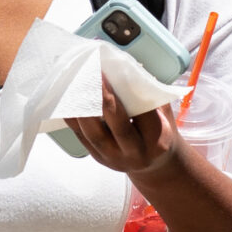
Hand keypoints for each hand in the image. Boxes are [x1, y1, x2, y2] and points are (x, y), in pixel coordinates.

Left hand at [67, 81, 231, 231]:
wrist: (154, 166)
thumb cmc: (160, 132)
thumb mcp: (164, 114)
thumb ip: (151, 95)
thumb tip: (130, 66)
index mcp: (158, 139)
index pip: (144, 112)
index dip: (129, 90)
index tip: (117, 69)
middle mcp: (136, 152)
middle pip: (117, 124)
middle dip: (104, 97)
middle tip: (93, 72)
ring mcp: (114, 158)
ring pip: (94, 132)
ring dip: (82, 106)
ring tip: (75, 82)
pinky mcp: (98, 158)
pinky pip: (81, 136)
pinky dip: (73, 117)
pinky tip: (66, 99)